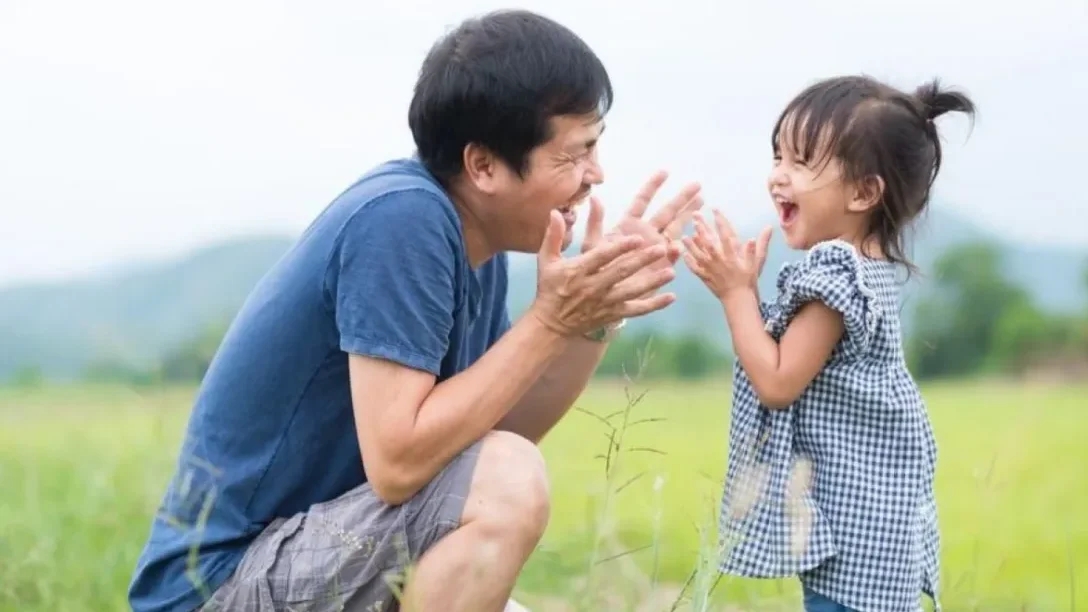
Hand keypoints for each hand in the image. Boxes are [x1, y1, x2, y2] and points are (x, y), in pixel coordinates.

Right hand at [530, 210, 676, 336]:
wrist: (552, 323)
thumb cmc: (550, 287)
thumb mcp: (547, 260)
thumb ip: (553, 235)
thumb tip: (556, 212)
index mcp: (578, 271)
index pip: (602, 257)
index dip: (619, 248)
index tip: (636, 238)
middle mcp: (593, 287)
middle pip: (621, 272)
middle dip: (642, 261)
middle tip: (661, 249)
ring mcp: (605, 302)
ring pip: (632, 291)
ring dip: (652, 283)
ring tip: (671, 273)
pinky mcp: (613, 314)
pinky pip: (637, 310)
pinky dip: (654, 305)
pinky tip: (671, 297)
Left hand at [580, 171, 703, 295]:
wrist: (604, 296)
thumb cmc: (594, 271)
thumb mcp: (592, 246)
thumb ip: (595, 223)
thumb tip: (595, 199)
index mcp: (628, 226)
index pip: (642, 201)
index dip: (653, 186)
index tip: (665, 172)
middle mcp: (645, 234)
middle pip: (666, 211)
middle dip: (681, 198)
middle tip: (697, 185)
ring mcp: (656, 249)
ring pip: (676, 228)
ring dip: (689, 216)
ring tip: (702, 202)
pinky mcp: (662, 265)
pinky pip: (675, 254)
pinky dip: (680, 247)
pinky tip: (686, 241)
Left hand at [682, 210, 771, 299]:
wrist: (738, 299)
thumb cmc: (749, 280)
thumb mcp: (758, 262)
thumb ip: (760, 245)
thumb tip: (767, 228)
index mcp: (731, 253)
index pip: (725, 233)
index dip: (720, 220)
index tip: (715, 210)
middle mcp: (718, 259)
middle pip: (708, 240)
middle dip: (701, 227)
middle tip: (695, 216)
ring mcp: (709, 268)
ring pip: (698, 253)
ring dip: (691, 244)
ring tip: (684, 235)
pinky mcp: (704, 277)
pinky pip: (694, 268)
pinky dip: (688, 261)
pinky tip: (684, 255)